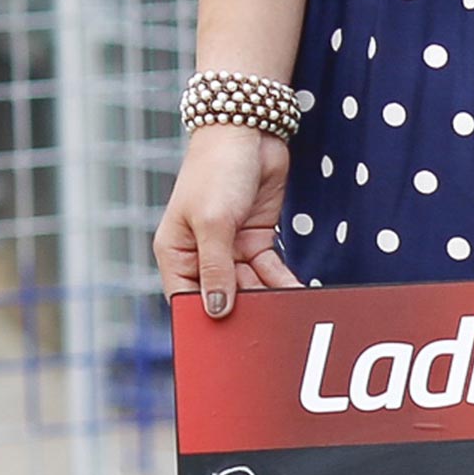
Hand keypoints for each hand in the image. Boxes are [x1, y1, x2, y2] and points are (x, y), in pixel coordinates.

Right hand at [153, 126, 301, 317]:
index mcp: (177, 253)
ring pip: (251, 289)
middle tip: (265, 335)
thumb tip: (217, 311)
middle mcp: (201, 255)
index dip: (204, 323)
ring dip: (268, 301)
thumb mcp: (213, 223)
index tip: (225, 344)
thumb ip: (217, 270)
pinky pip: (270, 273)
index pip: (186, 300)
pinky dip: (283, 284)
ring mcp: (230, 249)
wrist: (248, 130)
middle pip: (222, 298)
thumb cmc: (216, 169)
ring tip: (286, 316)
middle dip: (244, 314)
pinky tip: (297, 295)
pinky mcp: (257, 241)